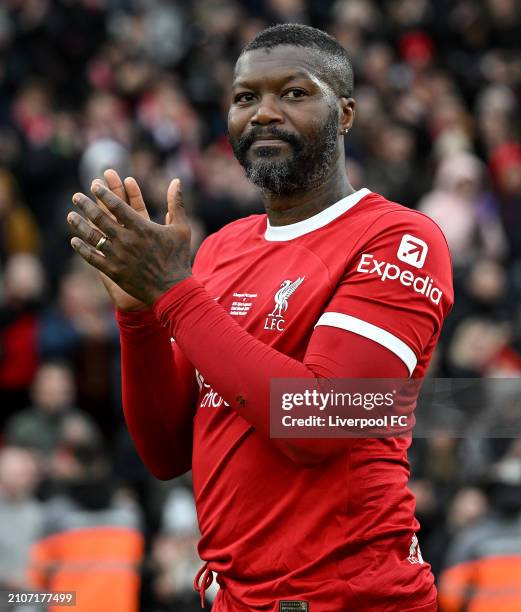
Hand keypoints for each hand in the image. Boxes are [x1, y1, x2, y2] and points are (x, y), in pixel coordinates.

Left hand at [67, 175, 191, 305]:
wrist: (172, 290)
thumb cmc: (178, 258)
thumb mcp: (181, 228)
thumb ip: (177, 203)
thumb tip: (177, 181)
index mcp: (142, 228)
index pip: (118, 206)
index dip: (104, 194)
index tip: (94, 185)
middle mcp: (127, 240)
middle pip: (100, 218)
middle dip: (86, 205)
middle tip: (76, 196)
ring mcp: (118, 256)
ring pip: (92, 236)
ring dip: (79, 224)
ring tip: (70, 215)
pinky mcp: (113, 271)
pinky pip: (92, 257)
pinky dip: (82, 248)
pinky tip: (74, 240)